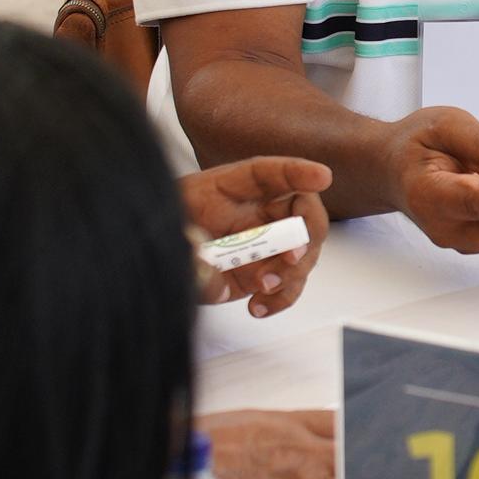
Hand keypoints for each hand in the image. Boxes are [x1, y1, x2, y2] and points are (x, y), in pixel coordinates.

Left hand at [181, 155, 331, 316]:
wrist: (157, 257)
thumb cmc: (165, 227)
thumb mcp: (166, 226)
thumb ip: (182, 241)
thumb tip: (198, 256)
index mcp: (235, 187)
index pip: (271, 173)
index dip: (298, 172)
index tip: (321, 177)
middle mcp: (259, 212)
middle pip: (302, 213)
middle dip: (306, 234)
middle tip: (292, 255)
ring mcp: (266, 244)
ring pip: (302, 252)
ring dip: (292, 272)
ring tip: (262, 285)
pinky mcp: (263, 274)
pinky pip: (288, 286)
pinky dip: (279, 299)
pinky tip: (258, 307)